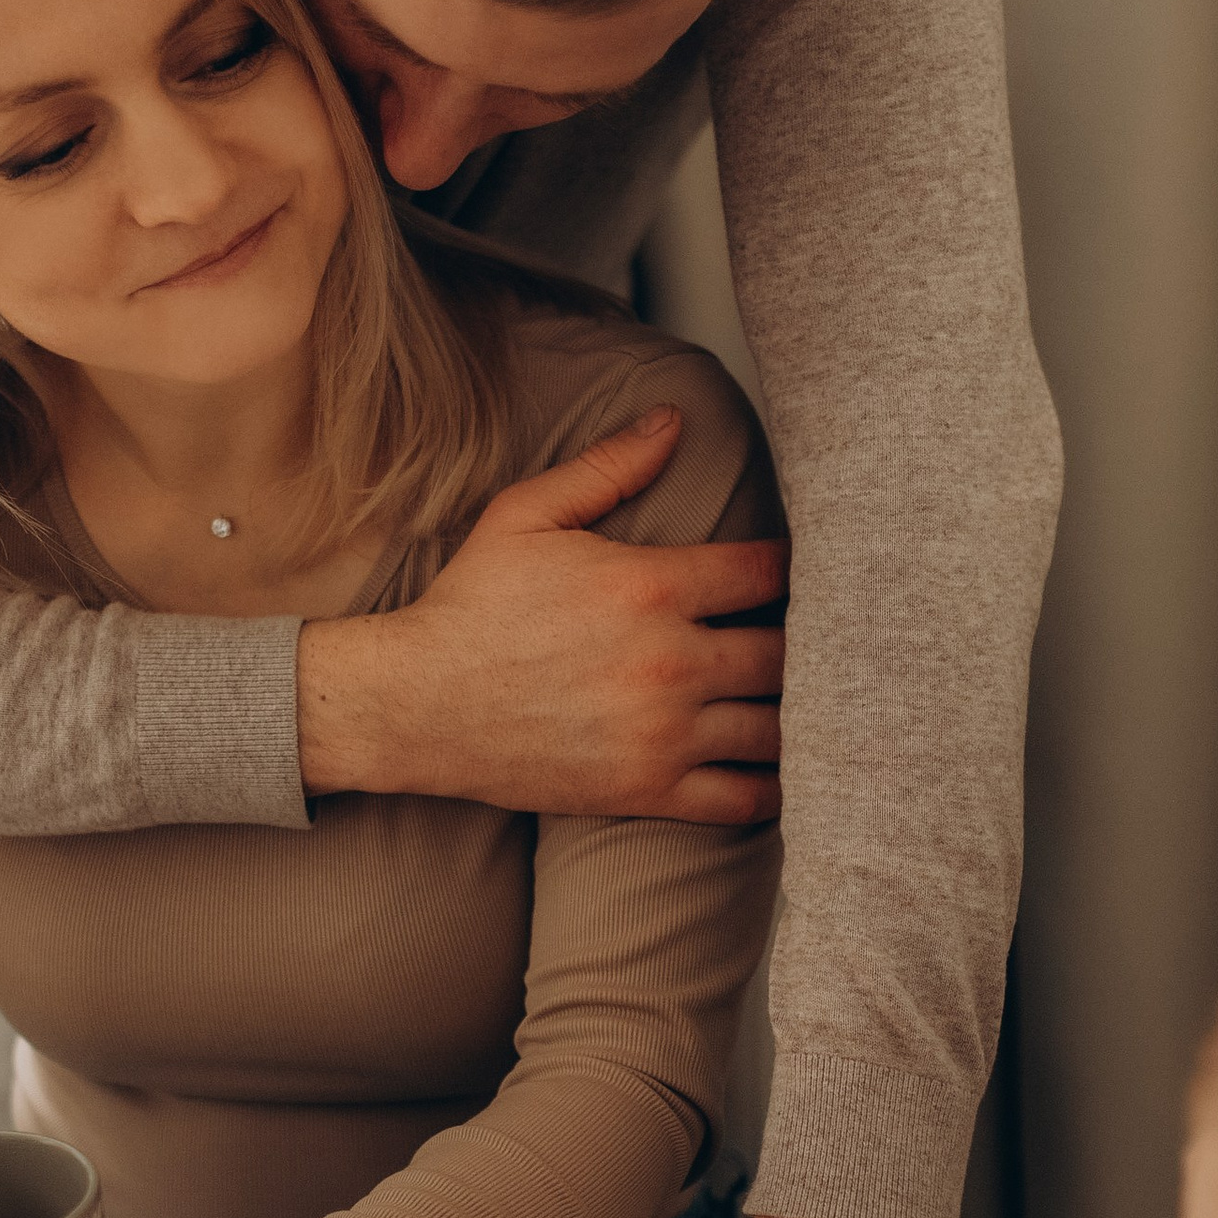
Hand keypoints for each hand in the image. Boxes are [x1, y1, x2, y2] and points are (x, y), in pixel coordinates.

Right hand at [298, 406, 786, 821]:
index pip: (768, 572)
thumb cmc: (469, 608)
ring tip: (796, 701)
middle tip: (805, 642)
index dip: (792, 570)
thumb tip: (672, 420)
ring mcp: (662, 733)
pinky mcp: (646, 790)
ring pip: (776, 728)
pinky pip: (741, 798)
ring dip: (793, 713)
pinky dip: (769, 786)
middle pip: (787, 654)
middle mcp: (669, 661)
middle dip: (802, 644)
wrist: (413, 705)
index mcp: (651, 586)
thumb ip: (608, 467)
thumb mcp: (527, 515)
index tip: (791, 575)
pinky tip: (771, 766)